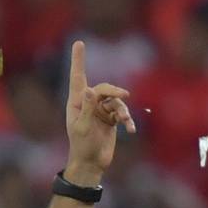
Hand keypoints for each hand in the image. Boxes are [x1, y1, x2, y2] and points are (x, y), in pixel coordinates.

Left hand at [65, 41, 136, 185]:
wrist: (91, 164)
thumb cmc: (82, 147)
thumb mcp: (83, 128)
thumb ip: (87, 108)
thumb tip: (90, 89)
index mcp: (77, 103)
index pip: (78, 77)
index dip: (78, 60)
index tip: (79, 43)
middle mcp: (89, 104)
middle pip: (104, 89)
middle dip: (115, 92)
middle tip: (125, 96)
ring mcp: (101, 111)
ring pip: (116, 101)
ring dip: (123, 111)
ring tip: (126, 123)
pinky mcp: (111, 119)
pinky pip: (123, 113)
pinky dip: (128, 120)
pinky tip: (130, 130)